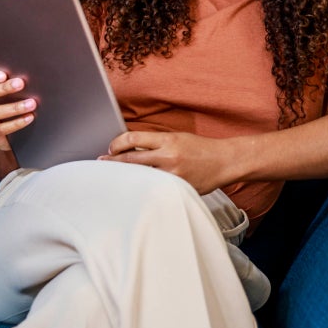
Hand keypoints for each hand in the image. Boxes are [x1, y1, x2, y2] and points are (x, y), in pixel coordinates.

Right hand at [0, 70, 35, 151]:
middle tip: (21, 84)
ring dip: (14, 107)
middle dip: (4, 88)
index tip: (3, 74)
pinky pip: (0, 129)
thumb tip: (25, 77)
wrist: (3, 135)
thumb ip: (7, 84)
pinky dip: (16, 123)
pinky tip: (29, 118)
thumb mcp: (2, 95)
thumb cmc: (4, 106)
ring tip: (31, 103)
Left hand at [100, 130, 241, 194]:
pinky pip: (154, 188)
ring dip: (125, 176)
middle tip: (102, 162)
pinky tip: (135, 189)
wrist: (224, 161)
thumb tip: (130, 148)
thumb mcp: (177, 138)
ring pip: (140, 176)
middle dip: (113, 161)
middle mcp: (168, 157)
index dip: (117, 143)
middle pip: (131, 160)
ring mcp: (173, 175)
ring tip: (114, 177)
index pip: (133, 139)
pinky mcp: (178, 188)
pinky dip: (143, 187)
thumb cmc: (200, 148)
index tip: (111, 148)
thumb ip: (155, 143)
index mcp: (168, 140)